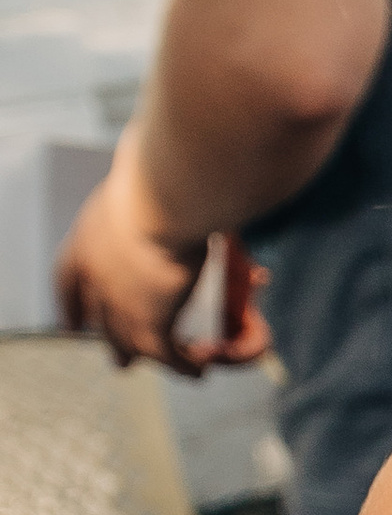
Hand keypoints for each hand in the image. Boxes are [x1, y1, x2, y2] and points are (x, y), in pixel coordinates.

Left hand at [56, 140, 267, 371]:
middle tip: (118, 360)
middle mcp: (95, 275)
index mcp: (86, 238)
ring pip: (131, 343)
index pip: (67, 281)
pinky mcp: (150, 324)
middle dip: (111, 341)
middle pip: (98, 319)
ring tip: (179, 365)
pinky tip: (201, 369)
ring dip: (155, 357)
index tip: (72, 325)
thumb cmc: (162, 168)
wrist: (168, 193)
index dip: (72, 306)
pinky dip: (186, 365)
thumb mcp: (145, 167)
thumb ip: (149, 169)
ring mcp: (119, 303)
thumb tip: (166, 145)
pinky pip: (168, 356)